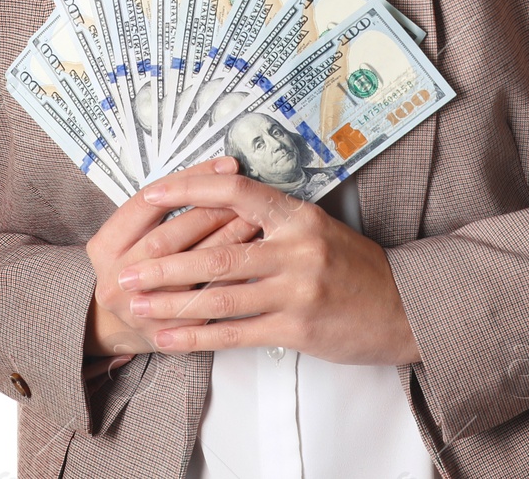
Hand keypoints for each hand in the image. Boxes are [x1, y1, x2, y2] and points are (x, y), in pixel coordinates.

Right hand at [84, 156, 258, 372]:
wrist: (112, 326)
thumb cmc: (130, 267)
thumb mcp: (127, 236)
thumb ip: (159, 208)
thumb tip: (213, 174)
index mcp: (105, 246)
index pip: (146, 203)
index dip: (188, 182)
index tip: (222, 166)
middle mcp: (116, 278)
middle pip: (167, 237)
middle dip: (209, 213)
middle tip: (244, 197)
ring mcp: (138, 309)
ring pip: (188, 270)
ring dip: (226, 242)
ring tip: (254, 220)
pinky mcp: (166, 332)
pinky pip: (205, 301)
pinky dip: (231, 278)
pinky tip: (252, 259)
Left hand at [115, 170, 420, 365]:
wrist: (402, 307)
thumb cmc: (354, 266)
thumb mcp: (318, 228)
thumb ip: (274, 221)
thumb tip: (219, 209)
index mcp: (298, 215)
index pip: (235, 192)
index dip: (189, 190)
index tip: (152, 194)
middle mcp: (297, 248)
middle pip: (216, 252)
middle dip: (164, 263)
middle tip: (126, 271)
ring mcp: (297, 290)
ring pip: (220, 296)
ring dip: (172, 303)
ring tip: (136, 305)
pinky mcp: (297, 329)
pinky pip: (237, 333)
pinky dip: (197, 337)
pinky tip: (169, 338)